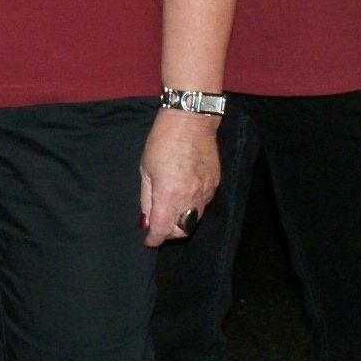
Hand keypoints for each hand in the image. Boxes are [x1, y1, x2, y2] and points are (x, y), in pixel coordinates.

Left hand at [139, 109, 220, 246]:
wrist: (191, 120)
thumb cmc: (163, 141)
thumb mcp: (146, 169)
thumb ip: (146, 198)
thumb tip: (146, 220)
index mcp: (169, 195)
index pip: (162, 229)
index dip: (154, 239)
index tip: (149, 240)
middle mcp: (190, 198)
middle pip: (182, 231)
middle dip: (169, 233)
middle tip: (158, 225)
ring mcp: (206, 192)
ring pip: (195, 220)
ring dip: (182, 222)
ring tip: (170, 211)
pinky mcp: (215, 184)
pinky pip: (203, 205)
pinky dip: (193, 208)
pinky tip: (184, 196)